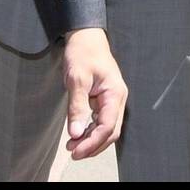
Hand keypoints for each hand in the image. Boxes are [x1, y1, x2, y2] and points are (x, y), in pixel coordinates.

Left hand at [61, 28, 127, 159]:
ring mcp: (112, 99)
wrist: (85, 37)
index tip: (76, 150)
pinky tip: (78, 134)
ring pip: (106, 128)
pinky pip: (101, 120)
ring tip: (72, 145)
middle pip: (110, 131)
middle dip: (93, 145)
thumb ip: (77, 107)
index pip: (108, 126)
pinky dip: (90, 130)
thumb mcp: (77, 79)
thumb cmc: (83, 53)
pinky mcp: (104, 99)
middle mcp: (117, 98)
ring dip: (91, 140)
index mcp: (115, 93)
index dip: (92, 142)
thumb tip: (76, 133)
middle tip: (73, 152)